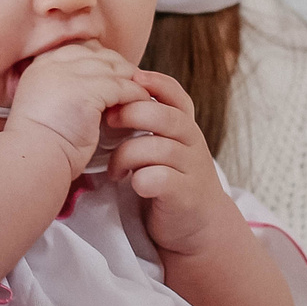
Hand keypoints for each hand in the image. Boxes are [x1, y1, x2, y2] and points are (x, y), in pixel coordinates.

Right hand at [6, 42, 147, 175]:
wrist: (33, 159)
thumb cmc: (40, 144)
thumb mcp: (45, 104)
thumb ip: (63, 88)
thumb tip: (94, 85)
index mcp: (42, 66)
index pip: (81, 50)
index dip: (102, 61)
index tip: (115, 76)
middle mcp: (54, 64)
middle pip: (100, 55)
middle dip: (120, 68)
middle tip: (135, 84)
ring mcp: (70, 75)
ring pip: (114, 69)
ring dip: (132, 81)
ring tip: (142, 94)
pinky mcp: (88, 91)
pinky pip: (122, 87)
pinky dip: (136, 95)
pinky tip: (143, 104)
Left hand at [108, 70, 246, 257]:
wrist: (198, 226)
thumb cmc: (170, 179)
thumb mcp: (164, 145)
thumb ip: (148, 123)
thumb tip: (108, 95)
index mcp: (184, 127)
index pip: (175, 94)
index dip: (154, 83)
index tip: (130, 78)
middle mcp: (192, 143)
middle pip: (165, 117)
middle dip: (132, 113)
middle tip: (108, 121)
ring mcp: (191, 169)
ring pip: (158, 148)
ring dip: (127, 155)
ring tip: (114, 169)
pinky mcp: (185, 196)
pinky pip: (160, 179)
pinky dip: (140, 180)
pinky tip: (132, 185)